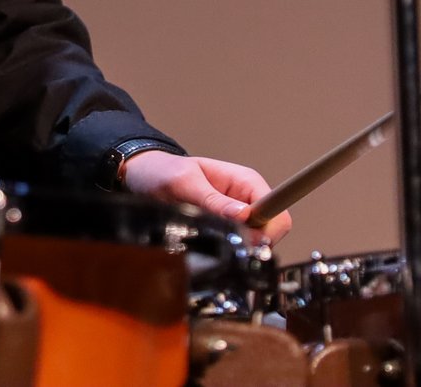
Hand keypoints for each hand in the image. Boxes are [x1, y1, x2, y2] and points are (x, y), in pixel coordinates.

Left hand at [120, 150, 291, 242]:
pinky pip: (235, 246)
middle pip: (269, 234)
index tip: (244, 243)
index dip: (266, 234)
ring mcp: (237, 216)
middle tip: (219, 242)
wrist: (143, 176)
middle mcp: (246, 199)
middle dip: (248, 243)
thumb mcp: (184, 183)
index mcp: (246, 182)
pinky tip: (204, 242)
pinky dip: (223, 249)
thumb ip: (212, 200)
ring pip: (253, 244)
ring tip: (204, 237)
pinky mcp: (224, 229)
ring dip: (233, 246)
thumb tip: (244, 216)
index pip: (277, 214)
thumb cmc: (163, 172)